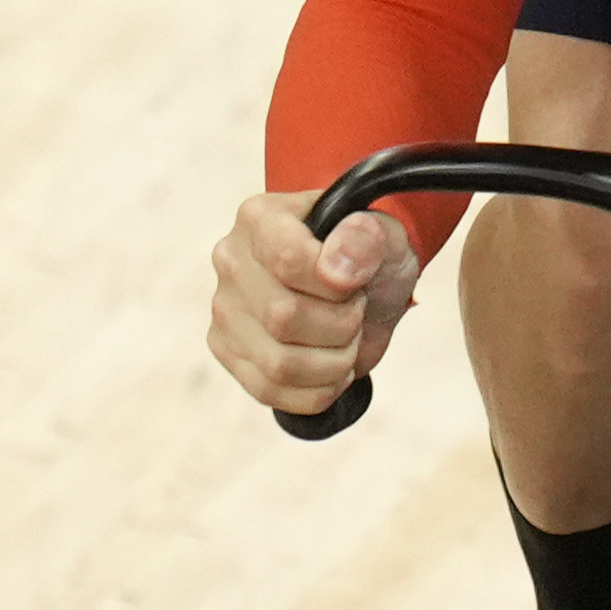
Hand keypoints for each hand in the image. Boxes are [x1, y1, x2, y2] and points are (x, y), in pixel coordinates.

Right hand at [210, 190, 418, 417]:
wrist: (361, 287)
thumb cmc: (366, 256)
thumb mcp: (385, 235)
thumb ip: (367, 238)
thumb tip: (338, 267)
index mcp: (259, 218)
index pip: (288, 259)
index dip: (335, 284)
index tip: (358, 285)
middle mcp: (231, 262)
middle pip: (283, 317)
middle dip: (341, 324)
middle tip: (357, 310)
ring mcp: (225, 311)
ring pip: (278, 363)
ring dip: (333, 362)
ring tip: (346, 340)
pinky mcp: (227, 352)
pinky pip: (270, 391)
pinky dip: (317, 391)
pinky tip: (333, 369)